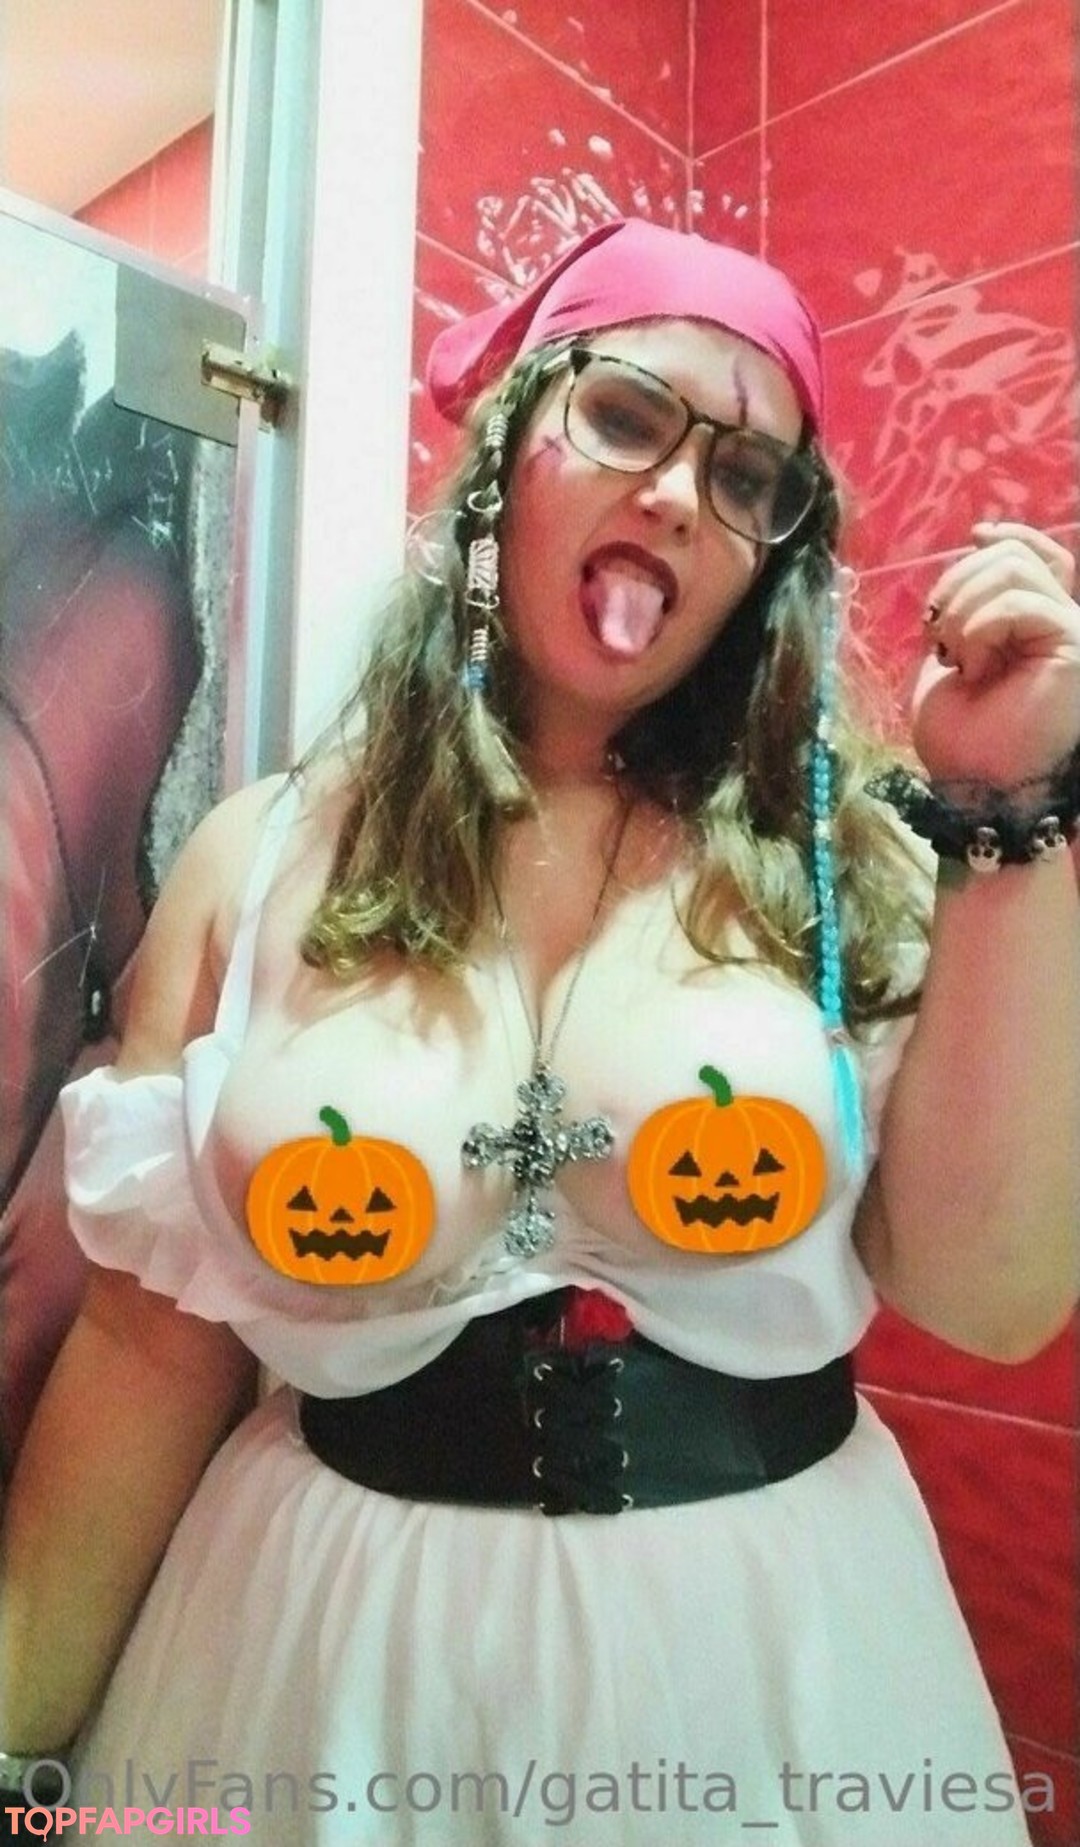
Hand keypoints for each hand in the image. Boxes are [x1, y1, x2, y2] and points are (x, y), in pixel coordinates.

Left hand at [911, 522, 1079, 783]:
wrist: (974, 790)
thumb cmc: (961, 739)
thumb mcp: (951, 655)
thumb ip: (968, 605)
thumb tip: (981, 543)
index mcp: (1035, 625)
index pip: (1038, 555)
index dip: (1009, 536)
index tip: (975, 537)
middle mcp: (1061, 624)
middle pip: (1014, 555)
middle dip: (959, 584)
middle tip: (941, 638)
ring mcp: (1072, 634)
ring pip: (1014, 570)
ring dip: (965, 610)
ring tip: (956, 658)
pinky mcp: (1075, 646)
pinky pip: (1021, 602)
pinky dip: (980, 628)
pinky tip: (974, 667)